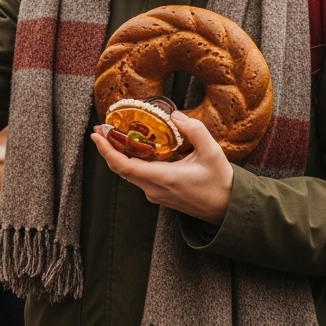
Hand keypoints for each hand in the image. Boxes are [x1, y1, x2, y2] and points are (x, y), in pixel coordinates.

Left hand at [90, 110, 233, 224]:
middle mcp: (154, 188)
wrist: (229, 209)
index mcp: (163, 178)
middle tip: (100, 130)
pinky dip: (130, 161)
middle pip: (120, 169)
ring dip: (118, 155)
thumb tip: (176, 116)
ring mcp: (155, 193)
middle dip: (108, 149)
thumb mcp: (212, 152)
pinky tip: (133, 148)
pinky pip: (137, 176)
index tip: (96, 136)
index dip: (106, 151)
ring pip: (128, 173)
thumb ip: (195, 130)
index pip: (124, 166)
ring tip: (113, 136)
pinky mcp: (159, 194)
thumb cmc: (221, 184)